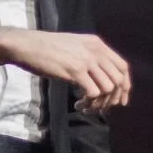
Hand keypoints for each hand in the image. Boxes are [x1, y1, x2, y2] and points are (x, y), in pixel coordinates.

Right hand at [0, 26, 130, 110]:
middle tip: (101, 108)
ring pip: (108, 88)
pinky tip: (79, 104)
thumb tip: (101, 79)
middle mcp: (96, 50)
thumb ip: (90, 56)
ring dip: (100, 103)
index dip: (125, 86)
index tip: (120, 101)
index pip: (123, 67)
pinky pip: (94, 92)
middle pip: (119, 79)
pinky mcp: (75, 71)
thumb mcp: (75, 45)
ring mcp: (86, 60)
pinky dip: (89, 103)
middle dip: (113, 98)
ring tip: (87, 107)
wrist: (27, 45)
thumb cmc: (46, 48)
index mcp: (97, 43)